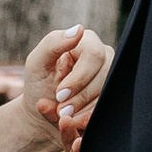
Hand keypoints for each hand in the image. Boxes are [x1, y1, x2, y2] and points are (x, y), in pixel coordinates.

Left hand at [21, 21, 112, 151]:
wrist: (42, 116)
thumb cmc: (39, 86)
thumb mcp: (37, 63)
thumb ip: (53, 43)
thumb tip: (78, 29)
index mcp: (86, 42)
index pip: (94, 55)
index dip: (78, 78)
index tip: (59, 94)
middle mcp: (104, 56)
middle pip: (105, 75)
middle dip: (81, 96)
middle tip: (62, 110)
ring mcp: (112, 76)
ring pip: (109, 93)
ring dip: (85, 109)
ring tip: (65, 117)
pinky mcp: (114, 97)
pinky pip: (111, 108)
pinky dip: (91, 117)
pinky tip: (76, 121)